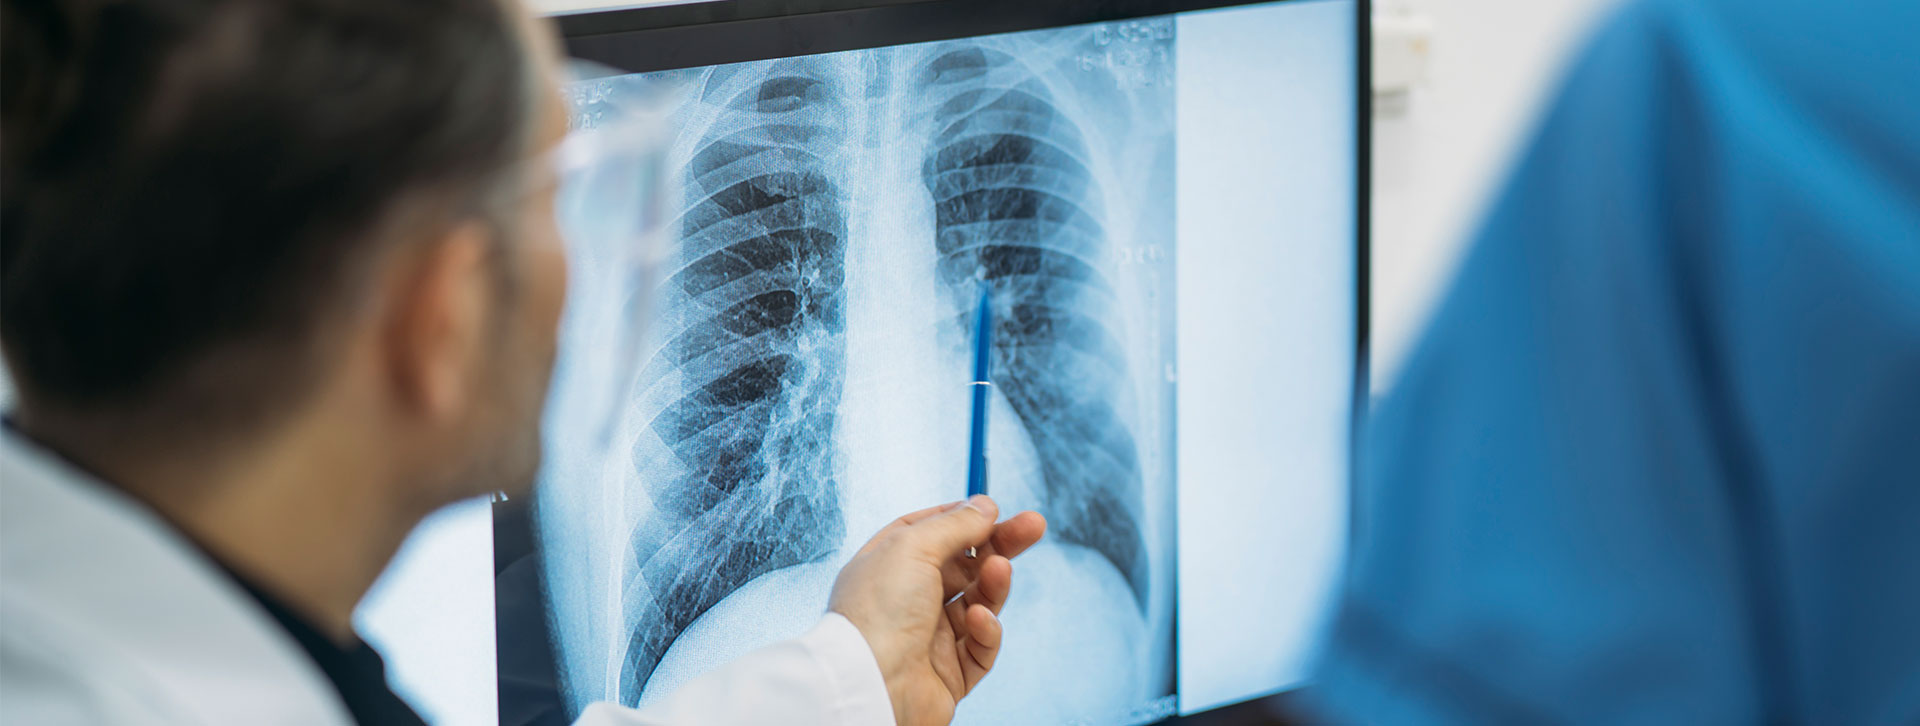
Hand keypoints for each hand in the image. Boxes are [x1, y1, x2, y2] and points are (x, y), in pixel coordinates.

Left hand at [827, 495, 1046, 725]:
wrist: (870, 685)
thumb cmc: (877, 613)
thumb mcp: (914, 546)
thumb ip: (954, 525)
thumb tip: (985, 505)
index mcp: (887, 567)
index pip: (929, 533)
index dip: (961, 518)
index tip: (992, 508)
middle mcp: (907, 601)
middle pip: (964, 566)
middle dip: (999, 545)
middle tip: (1034, 525)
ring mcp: (928, 638)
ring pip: (977, 603)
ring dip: (993, 584)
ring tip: (1000, 570)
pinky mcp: (949, 674)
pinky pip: (980, 647)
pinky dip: (986, 631)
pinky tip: (980, 619)